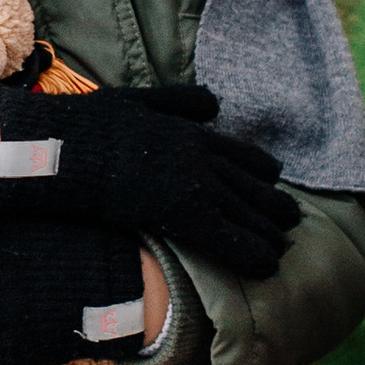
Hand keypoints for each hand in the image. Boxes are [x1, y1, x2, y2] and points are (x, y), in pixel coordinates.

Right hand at [0, 85, 294, 280]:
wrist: (70, 147)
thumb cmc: (92, 126)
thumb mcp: (140, 97)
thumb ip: (180, 100)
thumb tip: (215, 103)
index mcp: (191, 132)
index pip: (240, 154)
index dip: (260, 171)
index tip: (273, 180)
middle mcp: (203, 157)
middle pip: (251, 185)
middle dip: (274, 204)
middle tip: (293, 219)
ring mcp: (197, 185)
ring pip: (247, 213)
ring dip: (269, 231)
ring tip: (284, 246)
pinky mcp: (187, 214)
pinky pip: (230, 239)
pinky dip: (252, 253)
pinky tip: (269, 266)